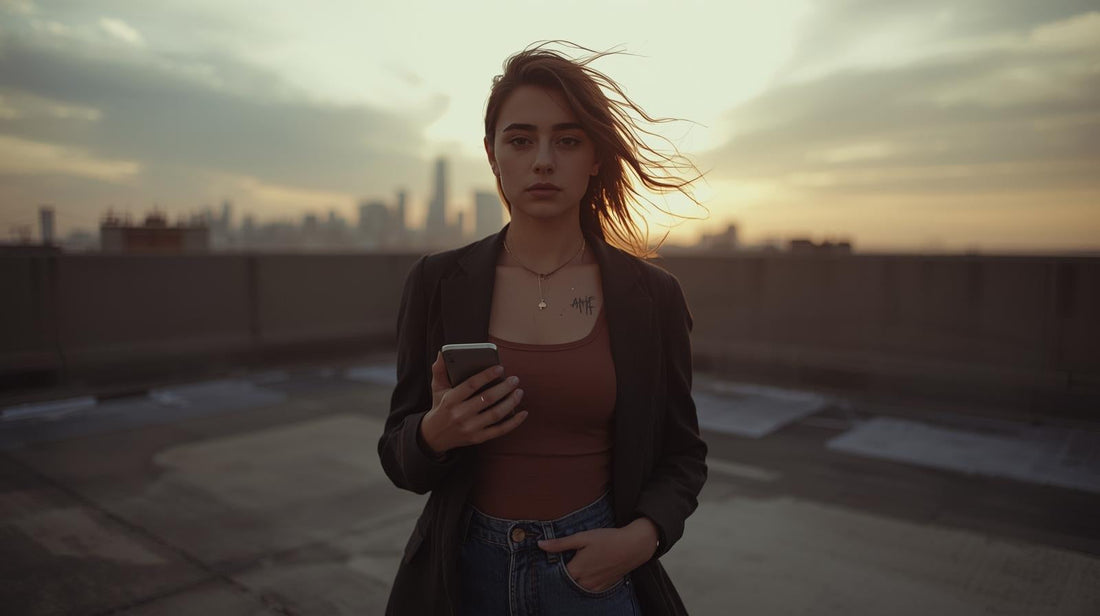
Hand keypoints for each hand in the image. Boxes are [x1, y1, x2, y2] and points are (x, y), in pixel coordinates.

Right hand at [419, 352, 526, 455]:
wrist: (434, 436)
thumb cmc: (440, 407)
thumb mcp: (437, 388)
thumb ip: (439, 370)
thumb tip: (442, 353)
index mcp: (450, 399)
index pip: (471, 385)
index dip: (487, 375)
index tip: (500, 368)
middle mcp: (460, 414)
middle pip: (487, 399)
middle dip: (504, 388)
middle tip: (515, 379)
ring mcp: (470, 428)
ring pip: (496, 414)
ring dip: (511, 402)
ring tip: (519, 392)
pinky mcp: (478, 438)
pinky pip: (500, 430)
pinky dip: (514, 422)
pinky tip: (523, 413)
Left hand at [538, 518, 658, 591]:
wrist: (633, 546)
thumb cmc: (608, 539)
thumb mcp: (582, 537)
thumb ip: (560, 544)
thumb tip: (540, 545)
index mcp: (577, 569)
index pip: (555, 575)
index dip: (550, 569)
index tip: (548, 561)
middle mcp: (584, 582)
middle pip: (566, 583)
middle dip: (562, 575)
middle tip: (562, 563)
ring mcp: (595, 586)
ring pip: (576, 588)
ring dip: (573, 580)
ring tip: (575, 568)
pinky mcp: (603, 587)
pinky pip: (588, 590)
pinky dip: (584, 583)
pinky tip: (586, 573)